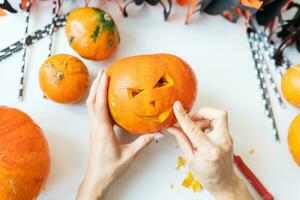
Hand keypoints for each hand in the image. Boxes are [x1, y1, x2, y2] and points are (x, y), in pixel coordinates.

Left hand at [77, 70, 162, 199]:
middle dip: (97, 85)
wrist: (96, 178)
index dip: (101, 89)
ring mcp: (93, 128)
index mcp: (102, 130)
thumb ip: (144, 143)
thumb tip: (158, 134)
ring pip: (91, 106)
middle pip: (92, 101)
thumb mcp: (129, 155)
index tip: (105, 76)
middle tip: (104, 72)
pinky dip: (97, 101)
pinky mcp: (95, 131)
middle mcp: (95, 127)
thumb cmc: (110, 168)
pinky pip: (94, 112)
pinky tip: (104, 98)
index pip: (100, 105)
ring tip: (102, 80)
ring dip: (95, 92)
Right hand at [168, 101, 253, 199]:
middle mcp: (222, 143)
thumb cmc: (208, 176)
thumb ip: (182, 140)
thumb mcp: (190, 159)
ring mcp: (228, 139)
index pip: (194, 128)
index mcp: (209, 151)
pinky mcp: (229, 137)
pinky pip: (220, 123)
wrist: (224, 183)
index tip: (177, 107)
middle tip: (192, 119)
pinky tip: (202, 132)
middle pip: (218, 114)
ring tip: (196, 129)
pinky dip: (209, 123)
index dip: (183, 116)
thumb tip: (173, 127)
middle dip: (202, 112)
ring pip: (219, 116)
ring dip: (205, 119)